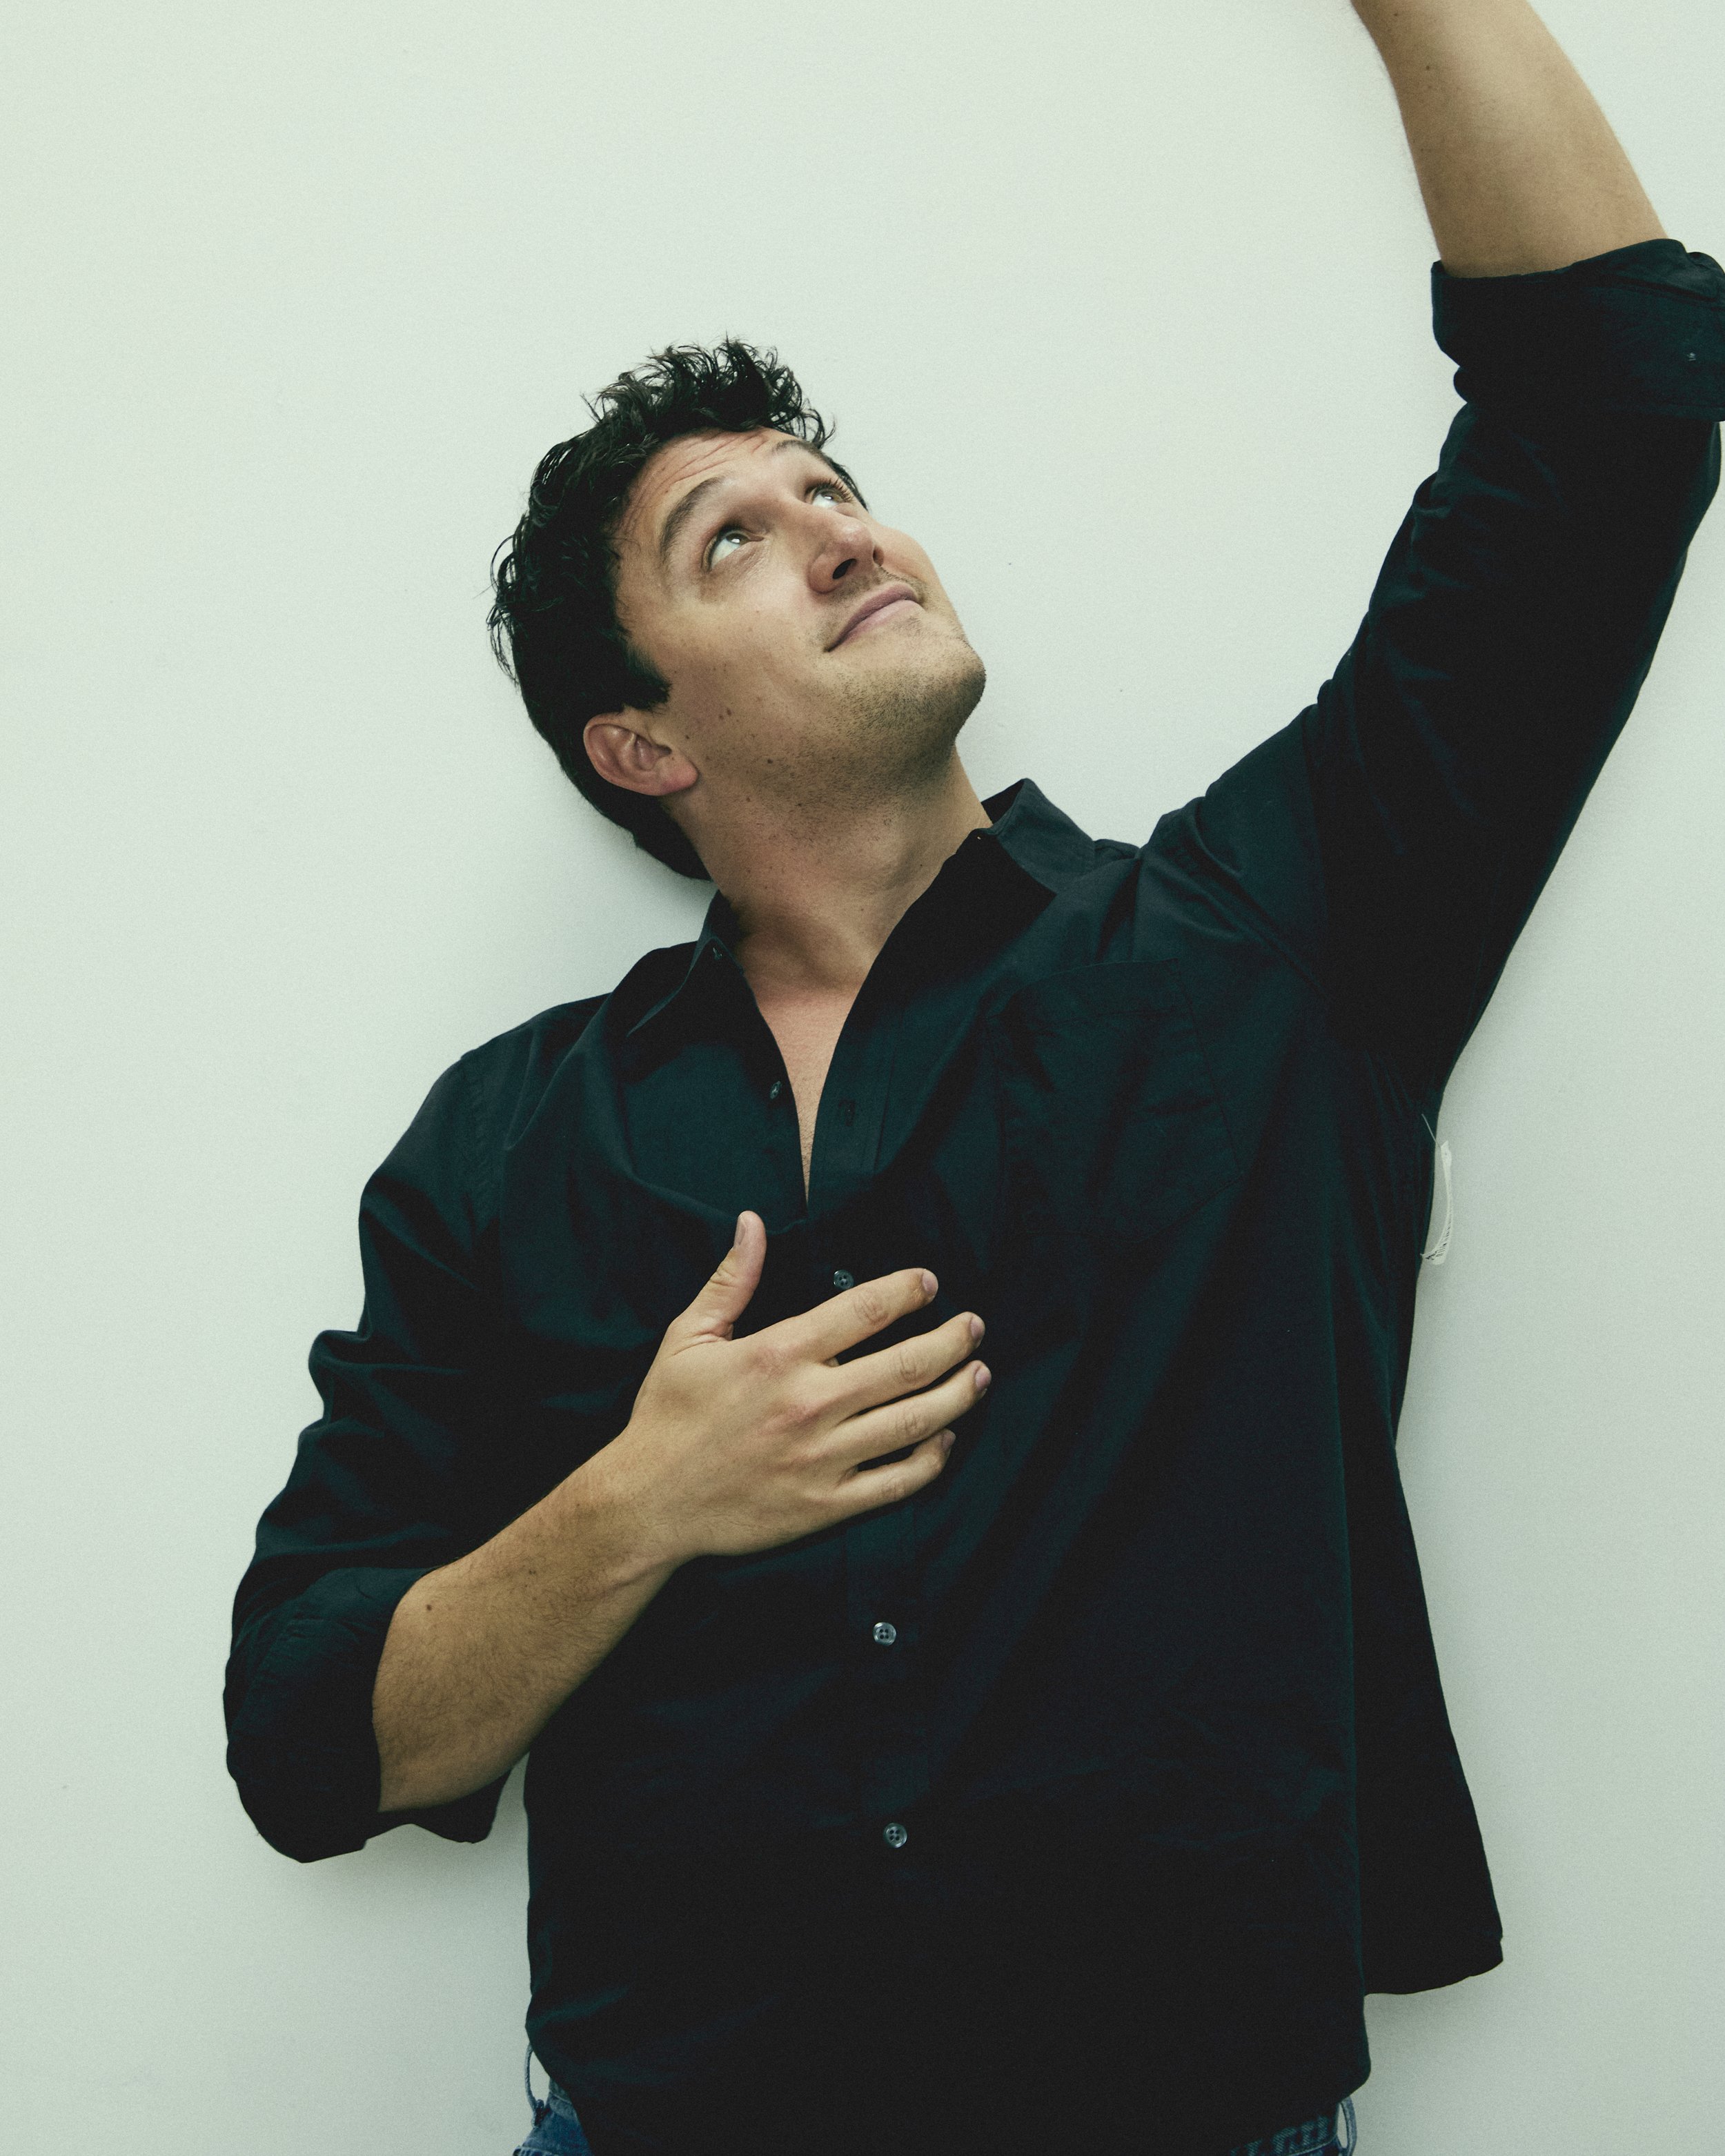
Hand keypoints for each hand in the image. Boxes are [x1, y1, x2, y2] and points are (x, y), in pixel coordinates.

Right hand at [601, 1211, 988, 1563]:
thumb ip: (731, 1280)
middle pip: (907, 1364)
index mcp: (778, 1354)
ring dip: (959, 1394)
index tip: (930, 1283)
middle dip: (952, 1340)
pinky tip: (945, 1436)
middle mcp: (809, 1403)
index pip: (864, 1310)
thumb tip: (752, 1222)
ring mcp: (823, 1458)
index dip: (907, 1291)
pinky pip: (898, 1481)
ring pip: (915, 1421)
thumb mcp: (688, 1338)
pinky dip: (932, 1457)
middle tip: (974, 1327)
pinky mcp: (827, 1504)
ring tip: (980, 1375)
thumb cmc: (667, 1417)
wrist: (649, 1504)